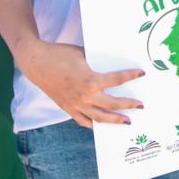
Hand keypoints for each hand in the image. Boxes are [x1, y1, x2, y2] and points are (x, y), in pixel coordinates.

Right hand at [18, 40, 144, 128]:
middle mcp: (85, 96)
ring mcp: (76, 105)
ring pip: (99, 117)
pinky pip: (83, 120)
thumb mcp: (83, 54)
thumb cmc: (60, 54)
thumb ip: (97, 63)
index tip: (141, 74)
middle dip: (128, 105)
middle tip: (140, 105)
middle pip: (112, 104)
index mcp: (91, 80)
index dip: (130, 76)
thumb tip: (111, 65)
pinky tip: (100, 124)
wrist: (37, 63)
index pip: (117, 80)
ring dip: (114, 120)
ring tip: (126, 121)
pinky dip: (93, 123)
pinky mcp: (67, 108)